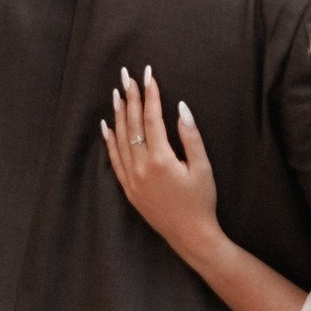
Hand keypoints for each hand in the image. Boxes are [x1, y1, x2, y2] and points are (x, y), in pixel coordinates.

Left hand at [100, 67, 224, 267]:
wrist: (189, 235)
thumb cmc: (201, 201)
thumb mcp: (202, 167)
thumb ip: (190, 136)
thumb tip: (181, 108)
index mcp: (160, 159)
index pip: (151, 118)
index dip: (150, 94)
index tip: (149, 75)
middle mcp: (141, 167)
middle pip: (132, 124)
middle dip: (131, 97)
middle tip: (127, 75)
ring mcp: (131, 178)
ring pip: (120, 139)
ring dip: (118, 114)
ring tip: (117, 93)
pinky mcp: (128, 188)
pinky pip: (114, 158)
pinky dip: (110, 140)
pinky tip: (107, 125)